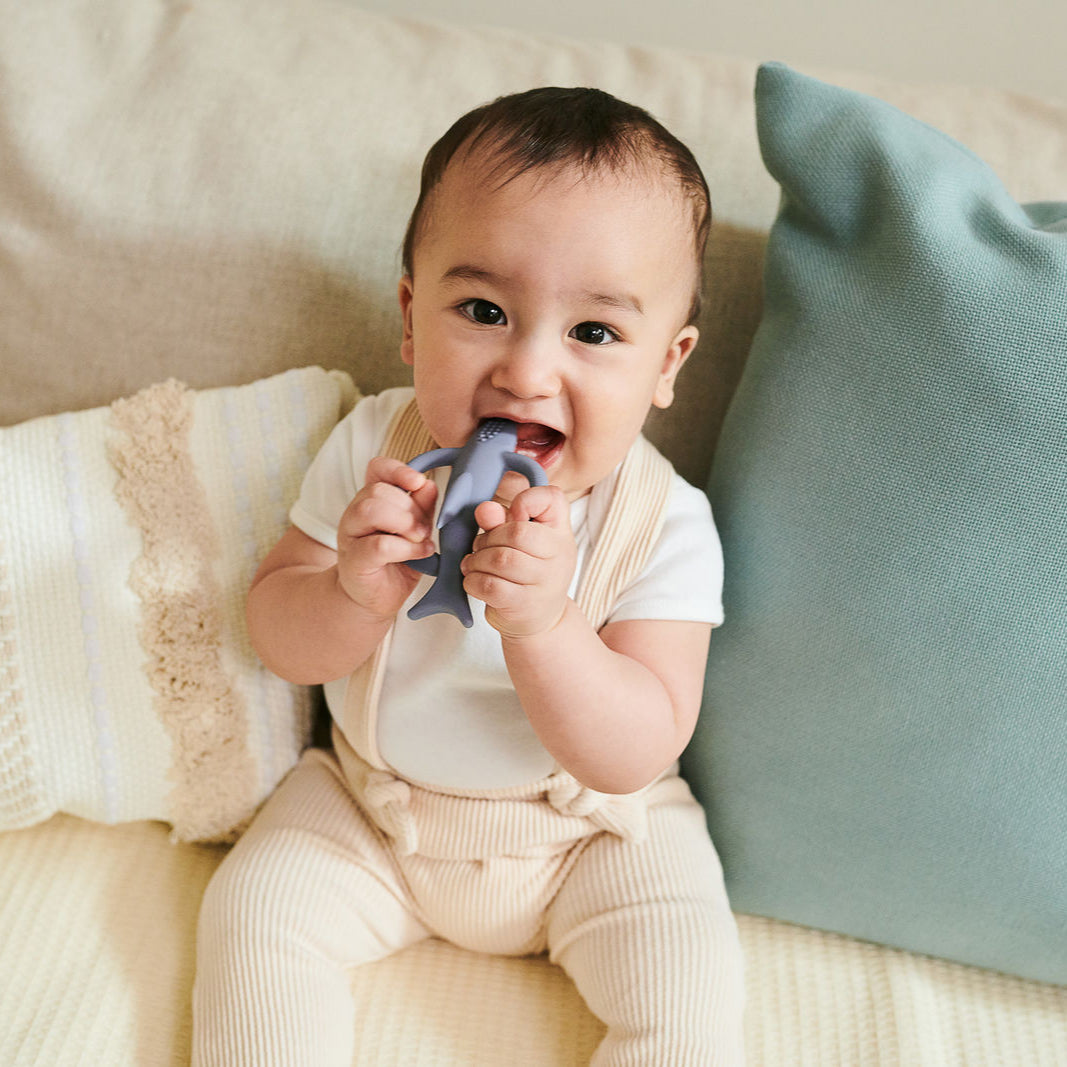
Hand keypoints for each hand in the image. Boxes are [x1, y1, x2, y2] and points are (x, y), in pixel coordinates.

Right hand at [336, 457, 436, 620]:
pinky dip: (406, 547)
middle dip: (409, 507)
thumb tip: (429, 485)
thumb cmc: (397, 562)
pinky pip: (378, 545)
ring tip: (421, 539)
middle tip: (426, 529)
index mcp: (371, 500)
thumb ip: (421, 508)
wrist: (375, 599)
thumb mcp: (416, 531)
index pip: (376, 469)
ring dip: (404, 523)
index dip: (397, 469)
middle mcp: (355, 514)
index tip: (417, 482)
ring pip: (370, 510)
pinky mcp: (354, 560)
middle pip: (377, 490)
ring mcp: (351, 536)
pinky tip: (420, 554)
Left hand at [463, 485, 576, 638]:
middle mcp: (560, 555)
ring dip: (477, 560)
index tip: (512, 516)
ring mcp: (545, 582)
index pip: (552, 498)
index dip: (525, 500)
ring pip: (500, 559)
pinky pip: (490, 585)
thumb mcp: (520, 543)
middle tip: (481, 547)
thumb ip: (501, 521)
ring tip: (475, 564)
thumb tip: (485, 509)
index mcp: (560, 532)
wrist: (541, 620)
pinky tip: (474, 580)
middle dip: (488, 538)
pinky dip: (473, 580)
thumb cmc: (527, 574)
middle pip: (516, 532)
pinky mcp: (525, 604)